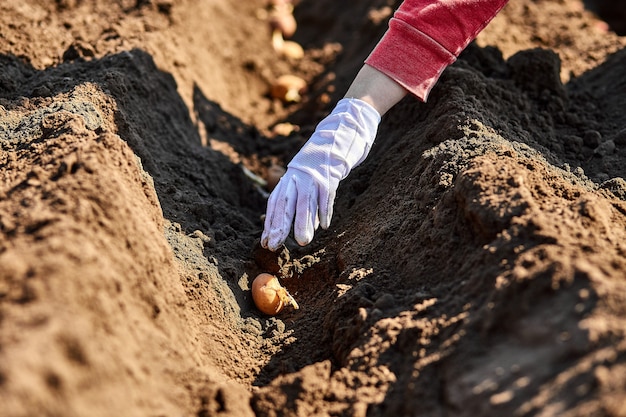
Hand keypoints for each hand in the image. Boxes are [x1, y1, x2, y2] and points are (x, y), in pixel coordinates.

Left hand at [261, 98, 380, 250]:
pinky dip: (325, 209)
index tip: (266, 242)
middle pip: (285, 203)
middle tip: (274, 245)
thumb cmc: (326, 160)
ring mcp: (314, 173)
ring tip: (302, 241)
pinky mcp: (330, 171)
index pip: (276, 202)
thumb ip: (306, 199)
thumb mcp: (311, 177)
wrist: (344, 130)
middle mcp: (298, 175)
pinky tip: (324, 225)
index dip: (271, 223)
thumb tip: (306, 226)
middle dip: (279, 225)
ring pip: (305, 200)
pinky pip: (326, 194)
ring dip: (303, 222)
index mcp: (290, 177)